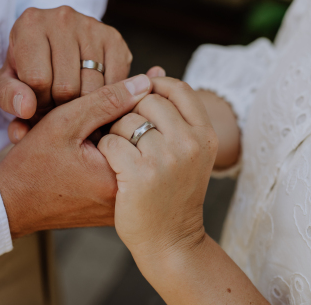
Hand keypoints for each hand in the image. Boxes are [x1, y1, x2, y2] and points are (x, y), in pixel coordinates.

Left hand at [0, 6, 132, 141]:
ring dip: (83, 105)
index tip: (37, 101)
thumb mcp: (6, 81)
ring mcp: (91, 26)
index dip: (37, 102)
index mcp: (30, 24)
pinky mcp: (114, 38)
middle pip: (67, 87)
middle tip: (56, 103)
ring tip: (73, 100)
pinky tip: (92, 94)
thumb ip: (7, 96)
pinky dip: (104, 97)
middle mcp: (62, 18)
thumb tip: (27, 109)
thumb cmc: (27, 66)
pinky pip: (115, 83)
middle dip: (60, 106)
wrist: (53, 42)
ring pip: (92, 88)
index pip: (38, 81)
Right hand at [0, 74, 151, 237]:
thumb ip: (107, 100)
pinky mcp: (111, 210)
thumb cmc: (31, 165)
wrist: (10, 205)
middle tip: (88, 129)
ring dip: (117, 139)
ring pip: (132, 158)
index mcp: (121, 177)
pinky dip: (109, 159)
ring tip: (83, 141)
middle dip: (123, 123)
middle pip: (141, 144)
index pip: (145, 126)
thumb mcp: (65, 122)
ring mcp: (120, 207)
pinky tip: (85, 155)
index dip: (125, 105)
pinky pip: (121, 175)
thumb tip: (145, 82)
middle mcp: (127, 198)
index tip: (98, 108)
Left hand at [98, 77, 217, 256]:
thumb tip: (155, 69)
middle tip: (129, 138)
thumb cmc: (173, 192)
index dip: (153, 87)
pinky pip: (110, 141)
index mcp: (205, 134)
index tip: (139, 102)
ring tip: (122, 155)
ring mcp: (167, 158)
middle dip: (130, 113)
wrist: (170, 241)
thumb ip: (174, 112)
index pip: (177, 88)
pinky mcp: (140, 174)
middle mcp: (190, 143)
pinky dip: (105, 151)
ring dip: (115, 133)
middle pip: (147, 100)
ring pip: (126, 120)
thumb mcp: (188, 151)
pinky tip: (113, 166)